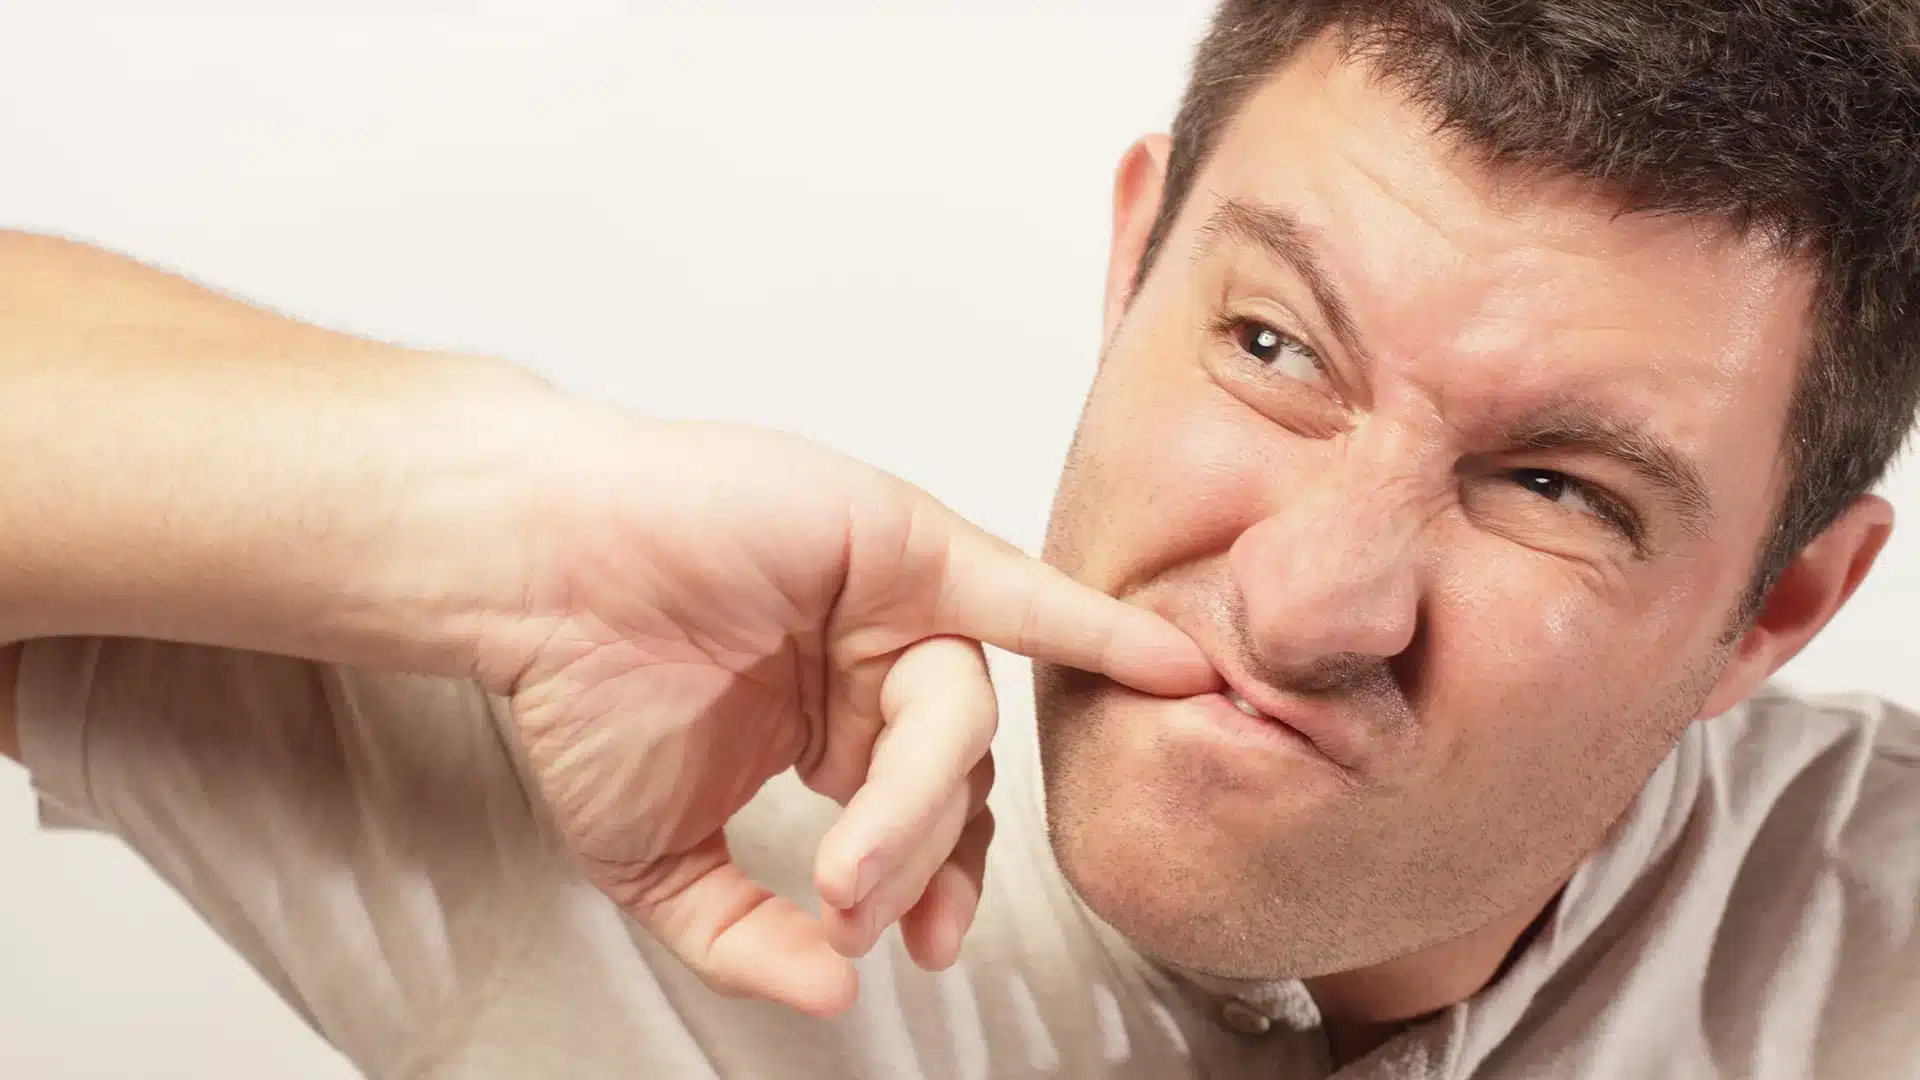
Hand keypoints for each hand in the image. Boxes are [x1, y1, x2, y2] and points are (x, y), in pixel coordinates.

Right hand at [486, 415, 1214, 1016]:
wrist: (530, 576)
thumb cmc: (577, 691)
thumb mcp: (657, 859)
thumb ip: (744, 934)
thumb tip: (835, 994)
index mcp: (832, 729)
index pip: (928, 818)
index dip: (934, 885)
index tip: (915, 944)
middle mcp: (875, 663)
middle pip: (955, 773)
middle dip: (927, 855)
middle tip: (871, 907)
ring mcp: (894, 602)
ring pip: (962, 714)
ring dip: (922, 800)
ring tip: (852, 859)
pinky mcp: (905, 544)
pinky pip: (1020, 595)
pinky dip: (1097, 629)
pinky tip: (1169, 668)